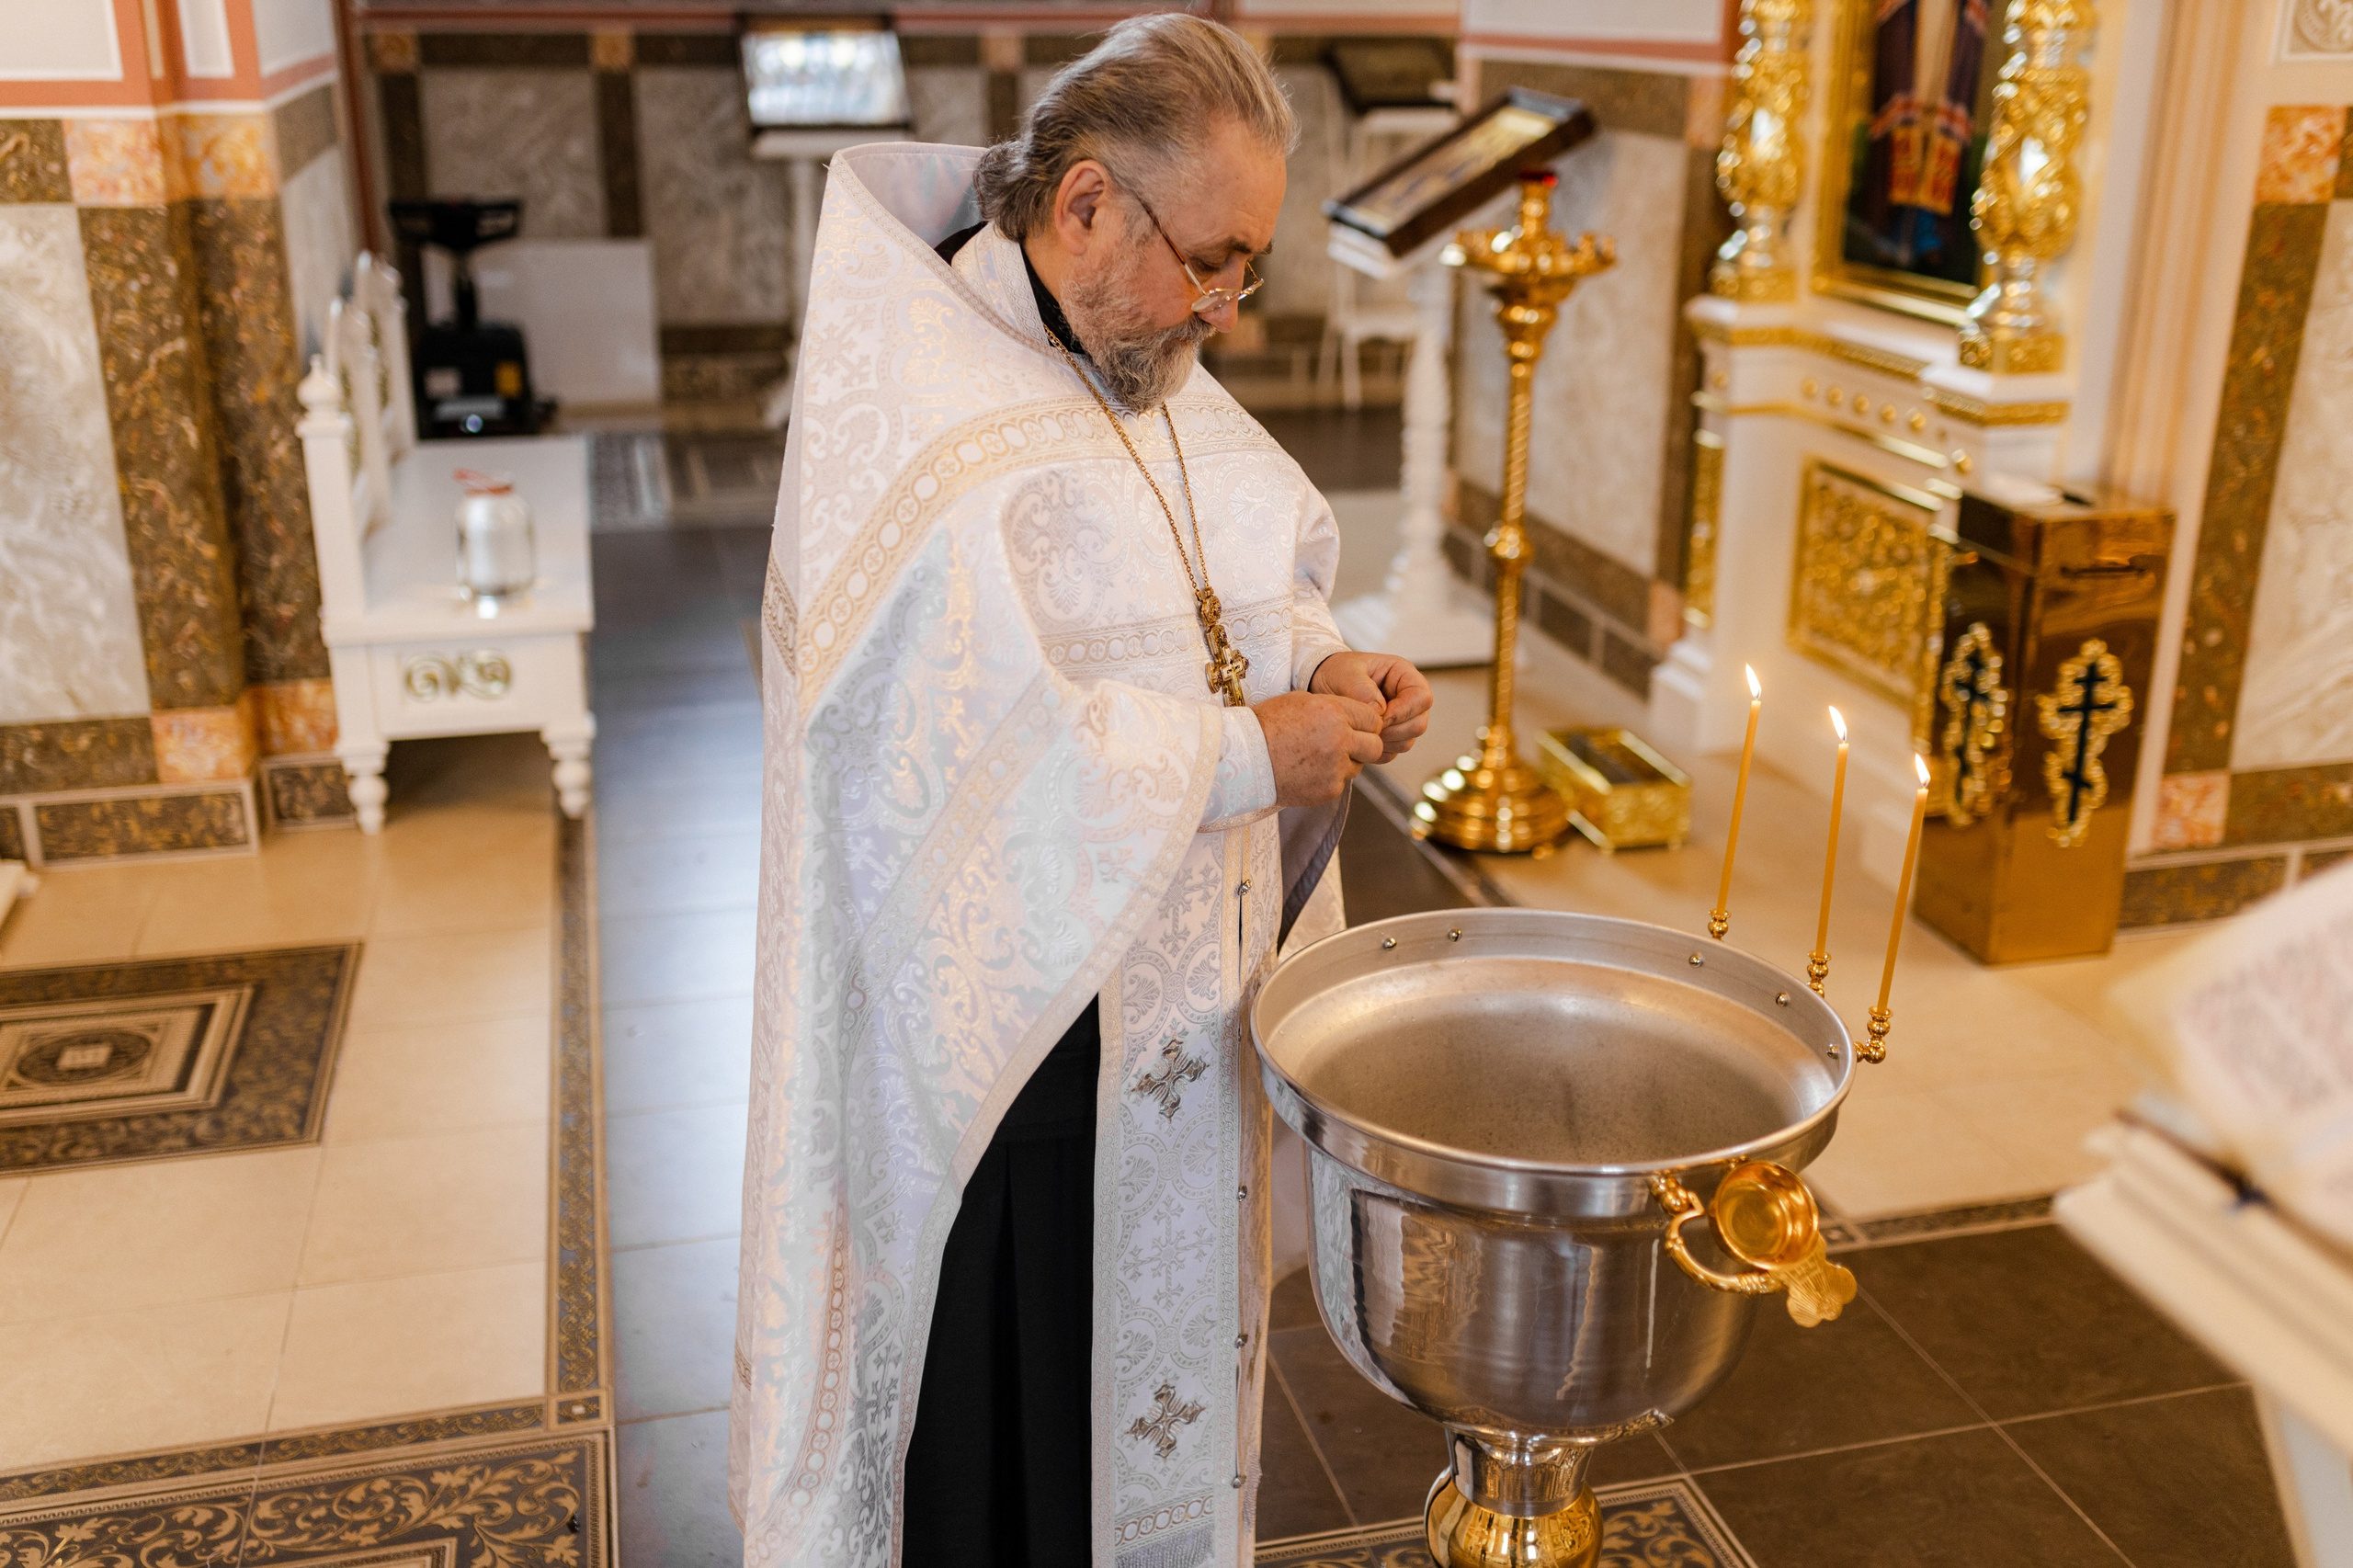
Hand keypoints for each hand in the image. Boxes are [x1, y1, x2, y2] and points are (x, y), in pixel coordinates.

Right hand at [1253, 691, 1385, 807]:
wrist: (1244, 758)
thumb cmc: (1268, 725)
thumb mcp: (1302, 701)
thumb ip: (1335, 709)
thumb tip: (1358, 718)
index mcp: (1334, 712)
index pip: (1373, 719)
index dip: (1365, 723)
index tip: (1356, 726)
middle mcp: (1340, 740)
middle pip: (1376, 746)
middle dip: (1365, 744)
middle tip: (1347, 744)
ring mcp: (1336, 768)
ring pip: (1359, 766)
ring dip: (1346, 762)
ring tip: (1317, 757)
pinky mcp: (1329, 789)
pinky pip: (1341, 782)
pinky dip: (1330, 778)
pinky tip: (1308, 771)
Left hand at [1310, 652, 1432, 761]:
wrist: (1320, 684)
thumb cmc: (1336, 672)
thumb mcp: (1345, 674)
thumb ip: (1363, 691)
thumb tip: (1380, 713)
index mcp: (1403, 675)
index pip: (1422, 697)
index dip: (1405, 711)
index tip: (1381, 716)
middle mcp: (1407, 699)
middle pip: (1419, 724)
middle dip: (1393, 730)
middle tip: (1367, 727)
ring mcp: (1401, 720)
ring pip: (1407, 741)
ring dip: (1384, 742)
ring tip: (1361, 731)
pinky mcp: (1389, 737)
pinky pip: (1392, 753)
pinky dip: (1376, 751)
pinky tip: (1359, 738)